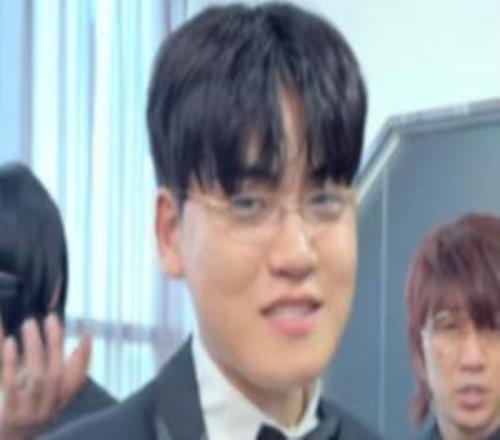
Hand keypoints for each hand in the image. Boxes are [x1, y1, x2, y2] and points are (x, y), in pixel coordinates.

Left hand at [0, 315, 90, 439]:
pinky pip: (10, 384)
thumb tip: (70, 351)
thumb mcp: (36, 397)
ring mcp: (27, 414)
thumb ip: (49, 374)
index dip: (84, 358)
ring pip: (38, 376)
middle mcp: (47, 410)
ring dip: (35, 346)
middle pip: (56, 373)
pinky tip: (10, 342)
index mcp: (56, 405)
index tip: (85, 335)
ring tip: (29, 323)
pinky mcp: (7, 416)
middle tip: (50, 318)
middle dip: (56, 343)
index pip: (76, 381)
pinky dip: (13, 361)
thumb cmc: (16, 416)